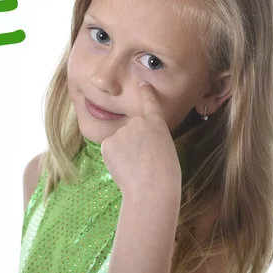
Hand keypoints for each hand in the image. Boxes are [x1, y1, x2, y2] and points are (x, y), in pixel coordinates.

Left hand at [101, 81, 181, 198]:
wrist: (152, 188)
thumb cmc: (165, 176)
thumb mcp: (165, 150)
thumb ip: (150, 140)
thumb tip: (133, 143)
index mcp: (157, 123)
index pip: (150, 103)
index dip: (146, 93)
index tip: (143, 84)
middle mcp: (137, 122)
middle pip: (130, 131)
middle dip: (132, 144)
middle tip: (143, 162)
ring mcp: (121, 131)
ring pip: (119, 142)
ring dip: (123, 153)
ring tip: (135, 168)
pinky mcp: (107, 142)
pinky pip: (110, 150)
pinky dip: (114, 160)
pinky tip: (124, 169)